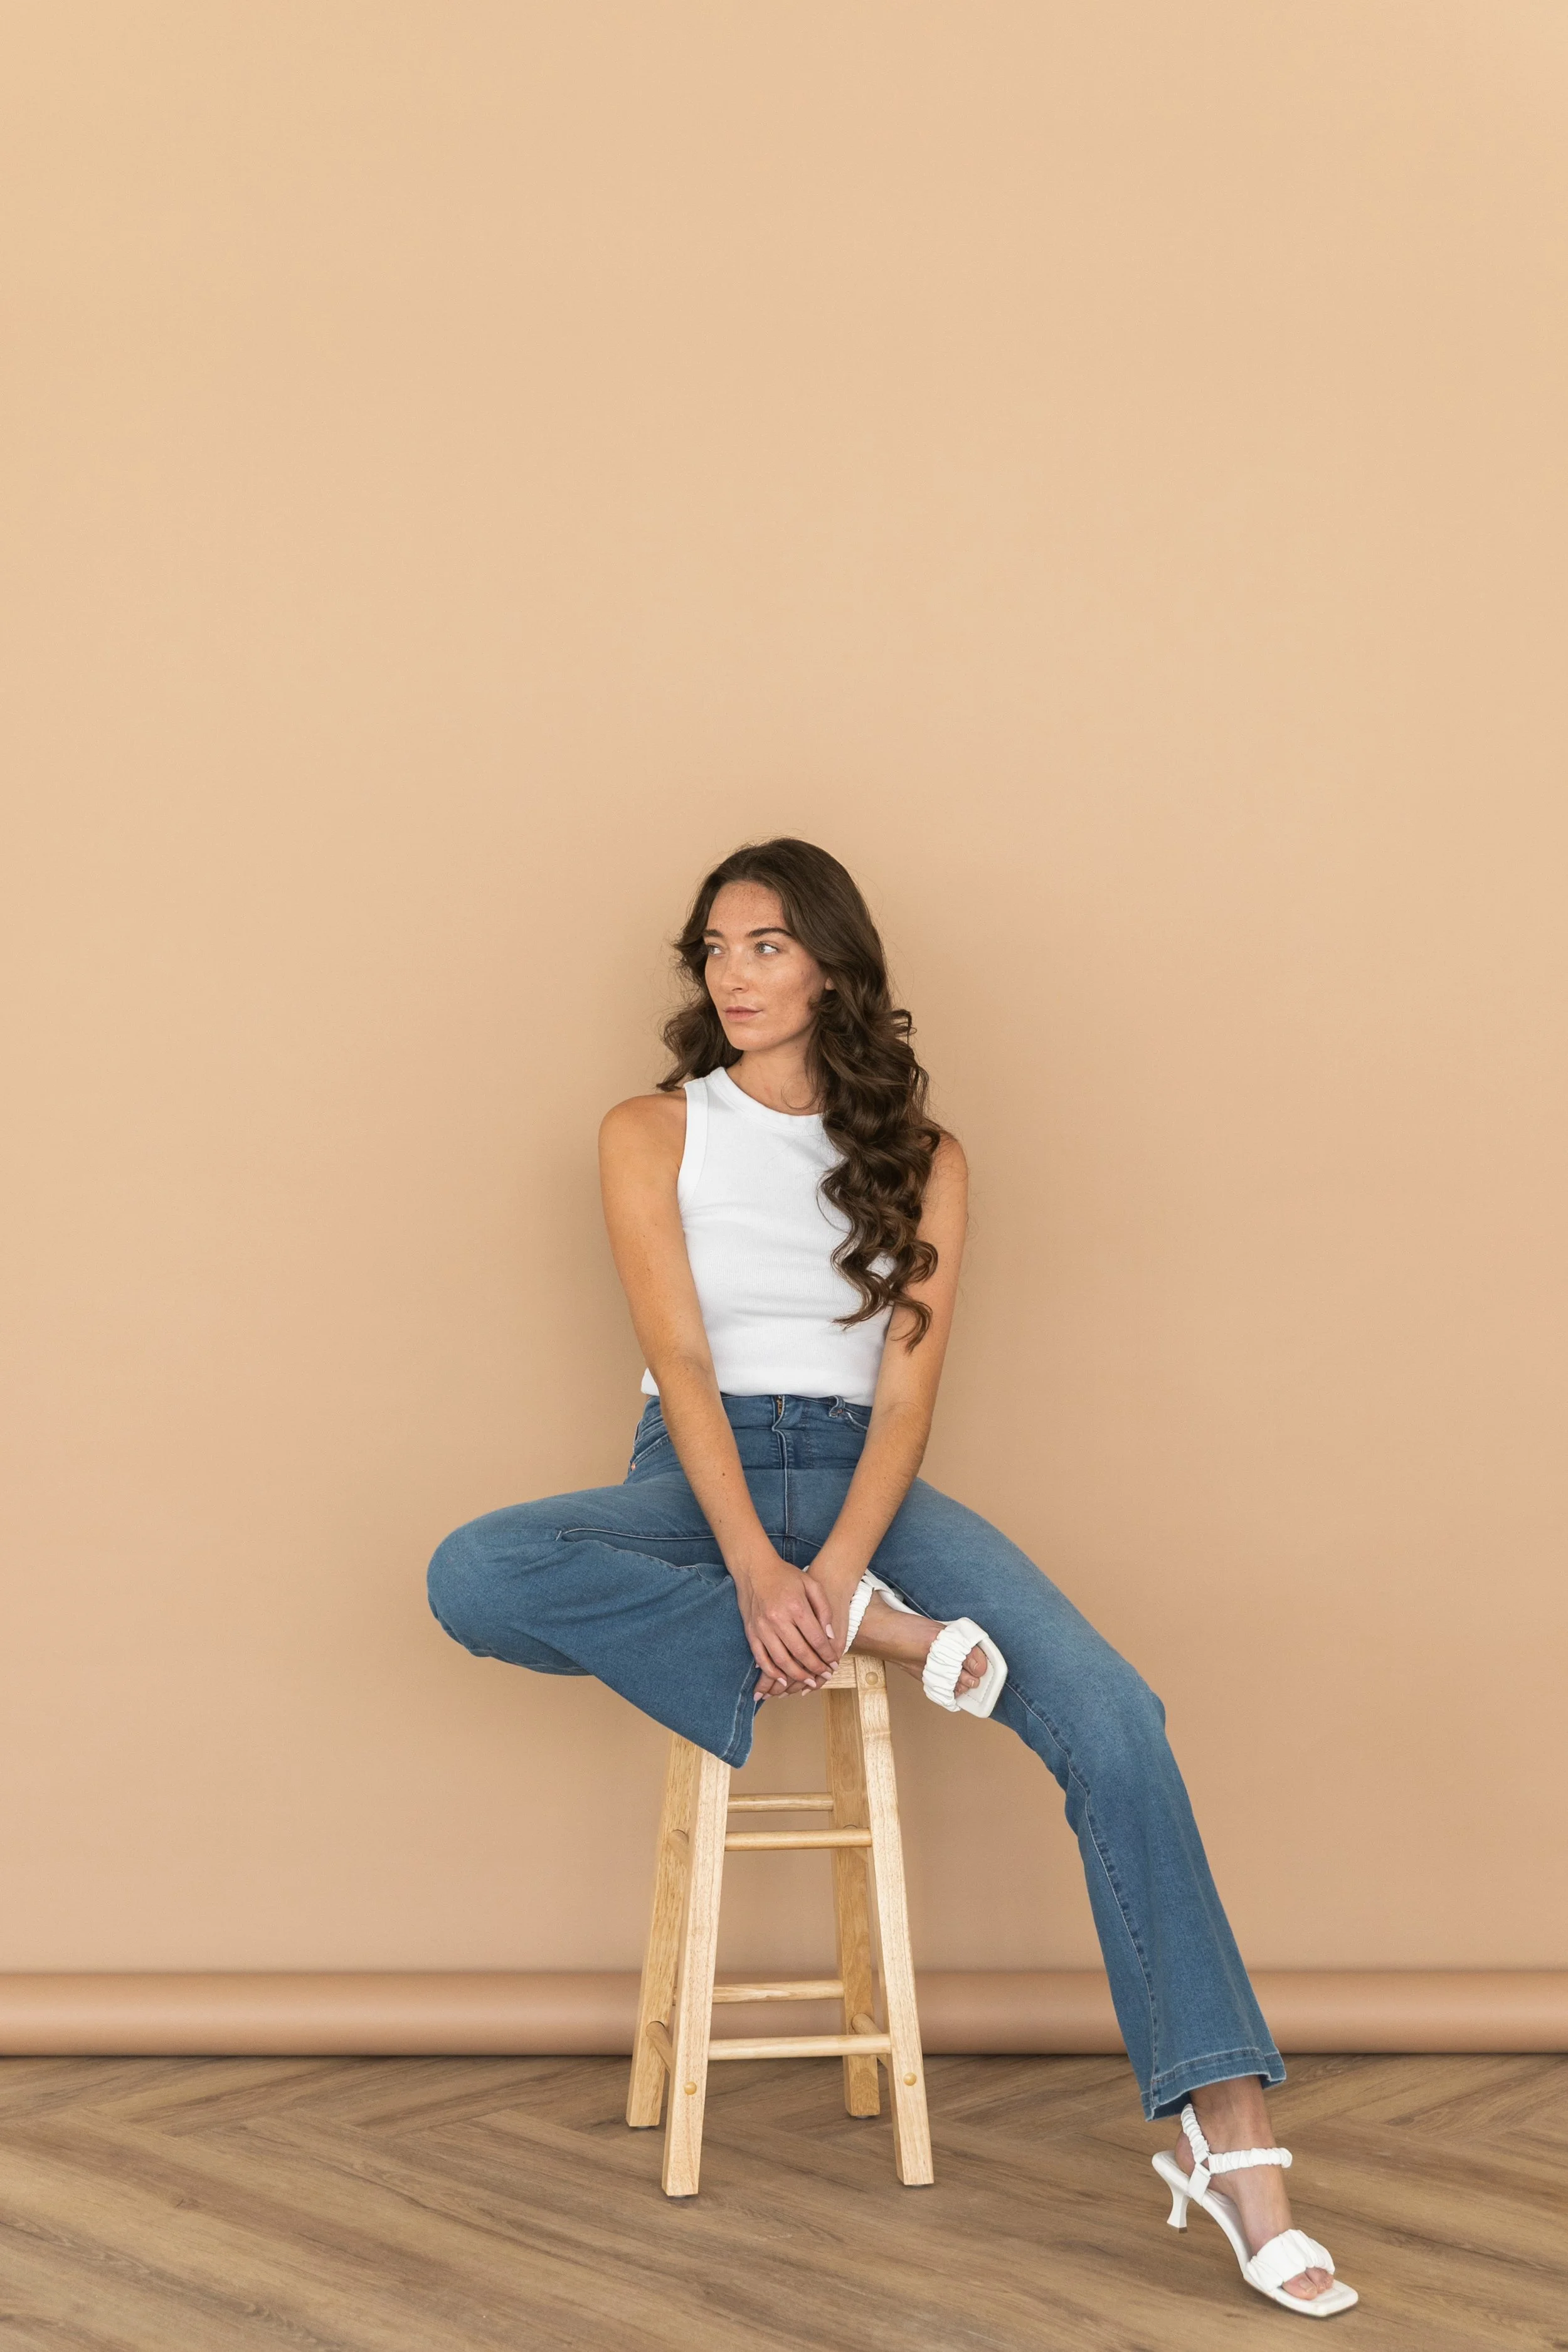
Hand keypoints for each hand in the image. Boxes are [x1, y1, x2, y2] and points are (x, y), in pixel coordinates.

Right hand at [733, 1553, 838, 1695]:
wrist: (754, 1568)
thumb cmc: (786, 1575)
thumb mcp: (811, 1584)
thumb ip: (823, 1609)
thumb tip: (829, 1636)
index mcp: (796, 1607)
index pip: (816, 1639)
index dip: (827, 1655)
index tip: (834, 1663)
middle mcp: (778, 1619)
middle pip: (800, 1652)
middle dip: (816, 1668)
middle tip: (825, 1675)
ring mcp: (762, 1627)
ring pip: (781, 1660)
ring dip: (796, 1675)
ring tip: (809, 1681)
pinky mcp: (751, 1632)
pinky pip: (761, 1658)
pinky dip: (771, 1672)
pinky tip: (782, 1679)